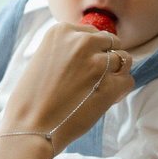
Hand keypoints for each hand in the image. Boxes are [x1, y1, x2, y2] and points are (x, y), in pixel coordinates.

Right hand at [0, 23, 131, 148]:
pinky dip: (121, 91)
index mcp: (62, 31)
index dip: (92, 51)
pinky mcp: (110, 85)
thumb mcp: (43, 59)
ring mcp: (98, 63)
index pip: (92, 33)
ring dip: (117, 73)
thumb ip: (66, 50)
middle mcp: (82, 41)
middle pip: (111, 42)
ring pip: (124, 59)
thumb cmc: (31, 100)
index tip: (84, 67)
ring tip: (102, 89)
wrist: (29, 127)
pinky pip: (128, 81)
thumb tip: (92, 53)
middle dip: (106, 59)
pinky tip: (107, 100)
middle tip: (95, 80)